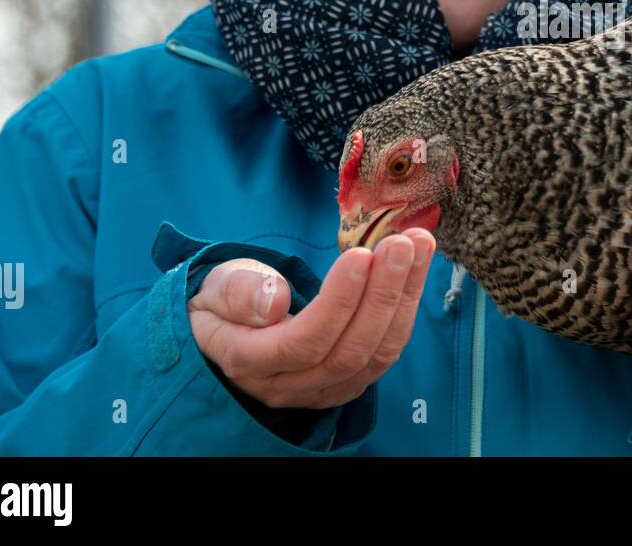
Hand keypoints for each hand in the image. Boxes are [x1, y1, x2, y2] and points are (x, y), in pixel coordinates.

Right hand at [187, 229, 434, 409]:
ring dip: (404, 297)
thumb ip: (237, 293)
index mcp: (249, 361)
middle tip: (403, 244)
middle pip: (348, 350)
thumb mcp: (212, 288)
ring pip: (375, 353)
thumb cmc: (217, 303)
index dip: (338, 301)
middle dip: (382, 294)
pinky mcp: (348, 380)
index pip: (303, 341)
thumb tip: (274, 302)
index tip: (361, 255)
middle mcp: (289, 385)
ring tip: (419, 246)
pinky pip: (385, 351)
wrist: (222, 330)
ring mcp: (322, 388)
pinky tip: (416, 269)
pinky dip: (406, 309)